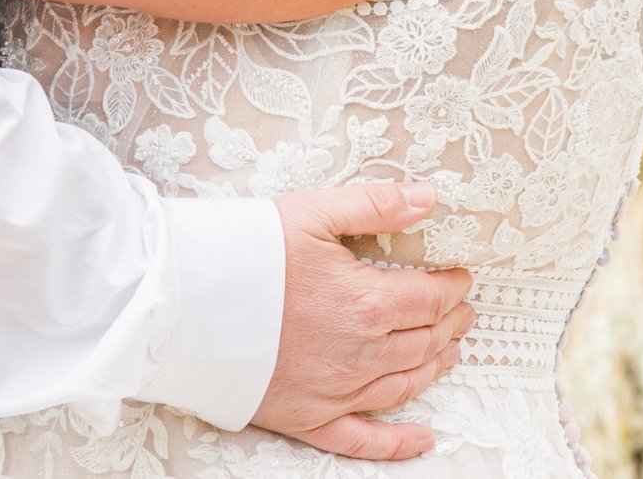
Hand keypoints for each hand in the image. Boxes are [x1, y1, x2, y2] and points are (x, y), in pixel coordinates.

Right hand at [251, 184, 477, 461]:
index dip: (452, 288)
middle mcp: (359, 355)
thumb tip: (427, 198)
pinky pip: (363, 440)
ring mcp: (335, 391)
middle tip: (460, 311)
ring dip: (433, 367)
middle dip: (448, 324)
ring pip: (404, 385)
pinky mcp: (307, 418)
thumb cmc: (242, 251)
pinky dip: (398, 443)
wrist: (181, 300)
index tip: (460, 279)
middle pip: (424, 342)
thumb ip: (375, 206)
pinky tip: (423, 439)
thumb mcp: (311, 211)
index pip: (430, 299)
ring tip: (448, 351)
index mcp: (366, 303)